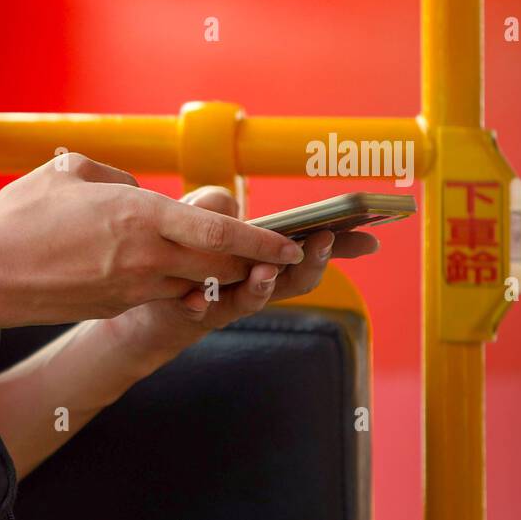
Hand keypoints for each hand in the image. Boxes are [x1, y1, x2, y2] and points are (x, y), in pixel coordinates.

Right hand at [0, 154, 305, 329]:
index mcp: (139, 217)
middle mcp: (144, 258)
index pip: (221, 230)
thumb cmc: (18, 217)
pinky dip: (171, 281)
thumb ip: (116, 176)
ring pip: (192, 282)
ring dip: (212, 272)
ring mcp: (130, 288)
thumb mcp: (69, 171)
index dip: (263, 239)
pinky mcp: (112, 307)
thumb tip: (138, 193)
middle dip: (252, 259)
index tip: (293, 242)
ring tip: (224, 258)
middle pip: (220, 263)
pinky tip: (160, 267)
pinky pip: (157, 292)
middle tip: (277, 251)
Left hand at [108, 185, 378, 366]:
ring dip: (264, 286)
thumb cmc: (180, 252)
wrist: (148, 302)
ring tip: (265, 271)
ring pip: (257, 298)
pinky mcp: (195, 313)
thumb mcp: (196, 216)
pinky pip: (204, 311)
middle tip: (321, 242)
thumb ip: (214, 206)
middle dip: (312, 262)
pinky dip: (203, 304)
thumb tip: (232, 206)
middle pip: (297, 279)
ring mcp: (229, 301)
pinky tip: (197, 297)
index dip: (345, 244)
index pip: (314, 249)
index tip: (372, 237)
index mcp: (268, 255)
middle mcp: (257, 282)